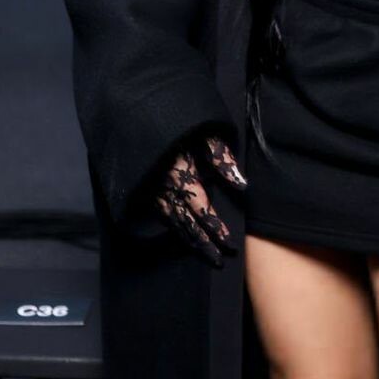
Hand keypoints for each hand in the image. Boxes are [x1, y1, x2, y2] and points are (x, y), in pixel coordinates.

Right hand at [154, 132, 246, 266]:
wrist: (137, 117)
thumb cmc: (177, 124)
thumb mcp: (203, 134)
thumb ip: (221, 158)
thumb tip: (241, 184)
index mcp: (181, 176)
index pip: (201, 210)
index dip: (215, 228)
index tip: (229, 243)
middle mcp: (165, 189)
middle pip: (186, 224)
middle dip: (203, 244)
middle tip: (219, 261)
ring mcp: (152, 192)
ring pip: (173, 223)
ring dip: (190, 241)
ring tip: (206, 255)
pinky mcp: (144, 191)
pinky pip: (161, 217)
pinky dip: (174, 230)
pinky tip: (183, 237)